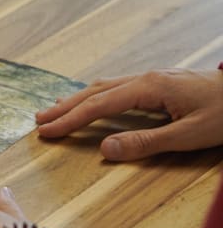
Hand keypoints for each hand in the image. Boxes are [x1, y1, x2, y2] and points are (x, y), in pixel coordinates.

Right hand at [36, 68, 222, 160]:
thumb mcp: (189, 135)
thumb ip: (145, 142)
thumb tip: (104, 149)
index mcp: (149, 88)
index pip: (98, 106)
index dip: (70, 120)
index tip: (46, 132)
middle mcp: (145, 78)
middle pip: (94, 93)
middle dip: (65, 108)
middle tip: (38, 122)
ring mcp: (152, 78)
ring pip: (104, 87)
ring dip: (76, 100)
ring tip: (53, 111)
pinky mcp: (159, 83)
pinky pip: (117, 87)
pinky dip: (95, 96)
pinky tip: (91, 99)